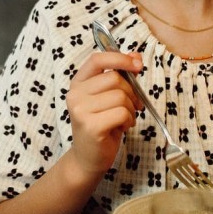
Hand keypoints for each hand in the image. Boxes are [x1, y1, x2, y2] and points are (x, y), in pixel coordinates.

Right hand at [64, 50, 144, 180]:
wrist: (88, 157)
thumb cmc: (101, 125)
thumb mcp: (108, 97)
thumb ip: (120, 75)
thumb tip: (136, 56)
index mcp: (78, 83)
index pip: (97, 60)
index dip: (119, 58)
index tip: (137, 65)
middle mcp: (75, 94)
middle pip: (115, 79)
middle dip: (131, 92)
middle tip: (131, 106)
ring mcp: (81, 110)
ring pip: (121, 96)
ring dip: (130, 109)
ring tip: (123, 119)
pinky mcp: (91, 126)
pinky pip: (122, 113)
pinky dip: (129, 120)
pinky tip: (121, 127)